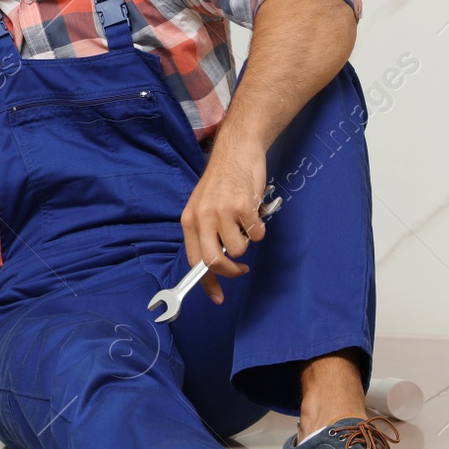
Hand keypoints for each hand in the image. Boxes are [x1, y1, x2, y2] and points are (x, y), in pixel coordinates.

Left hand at [179, 140, 269, 304]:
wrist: (236, 151)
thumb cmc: (222, 181)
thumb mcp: (203, 206)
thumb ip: (206, 232)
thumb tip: (213, 264)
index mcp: (189, 220)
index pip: (194, 260)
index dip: (206, 282)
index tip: (217, 297)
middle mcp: (203, 217)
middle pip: (214, 261)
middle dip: (230, 272)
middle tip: (240, 270)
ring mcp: (222, 212)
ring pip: (239, 249)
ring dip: (247, 242)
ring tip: (245, 224)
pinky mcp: (243, 206)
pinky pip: (256, 234)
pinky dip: (259, 229)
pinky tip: (254, 213)